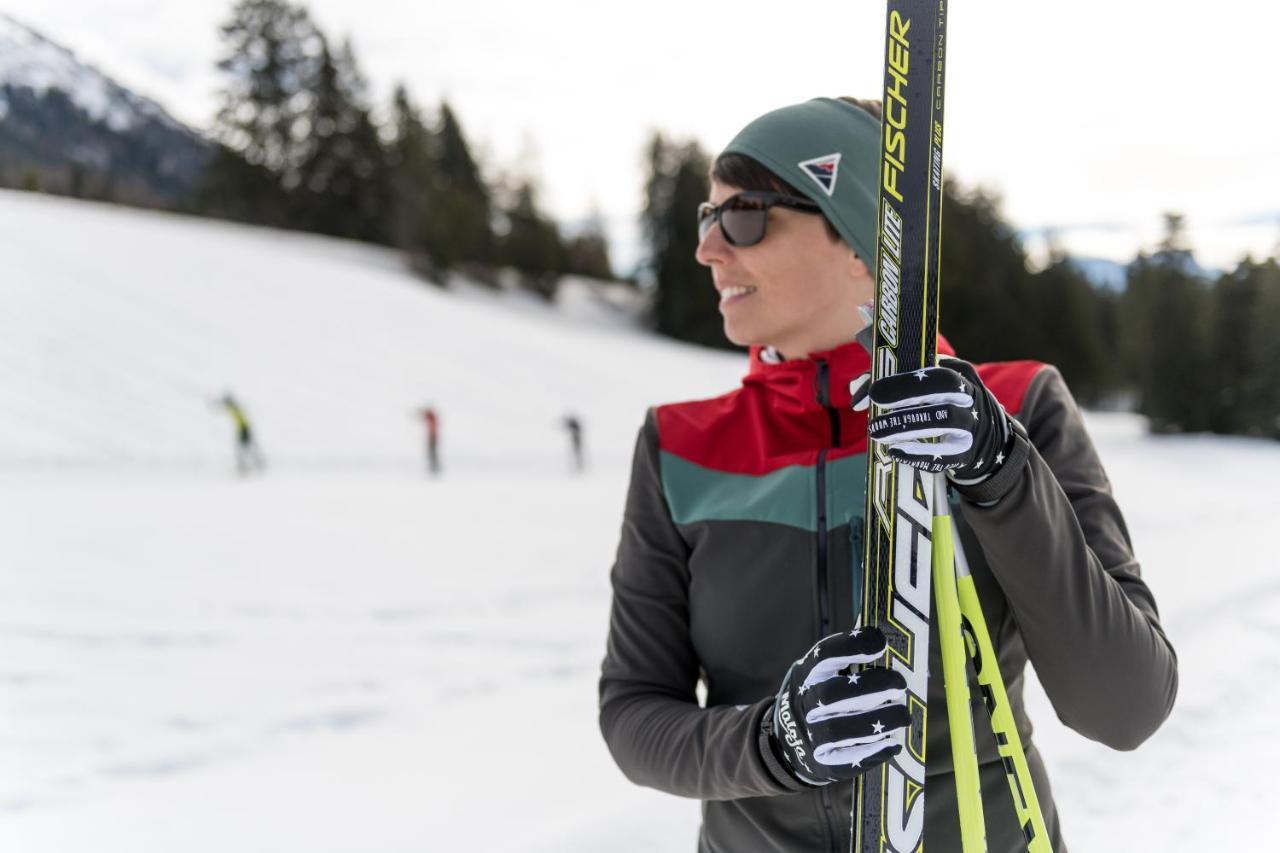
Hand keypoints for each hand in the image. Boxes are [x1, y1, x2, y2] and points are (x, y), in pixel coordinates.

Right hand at [765, 627, 907, 785]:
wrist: (787, 742)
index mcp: (806, 675)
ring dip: (877, 721)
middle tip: (900, 683)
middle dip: (870, 687)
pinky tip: (892, 743)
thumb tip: (885, 635)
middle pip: (831, 694)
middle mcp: (804, 704)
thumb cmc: (818, 698)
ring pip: (840, 730)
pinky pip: (847, 760)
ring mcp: (811, 735)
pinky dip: (873, 752)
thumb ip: (847, 658)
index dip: (851, 646)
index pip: (823, 656)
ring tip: (902, 715)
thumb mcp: (821, 674)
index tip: (880, 642)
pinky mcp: (823, 763)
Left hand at [863, 358, 1013, 483]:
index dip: (901, 379)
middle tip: (874, 406)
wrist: (984, 441)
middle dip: (906, 394)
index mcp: (958, 372)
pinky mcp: (968, 452)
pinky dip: (919, 454)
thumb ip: (893, 382)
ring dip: (907, 425)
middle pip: (945, 386)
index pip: (932, 367)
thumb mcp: (929, 387)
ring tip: (877, 433)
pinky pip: (947, 454)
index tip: (873, 391)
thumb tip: (857, 389)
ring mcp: (972, 423)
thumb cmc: (943, 406)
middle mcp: (969, 395)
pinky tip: (896, 451)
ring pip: (946, 419)